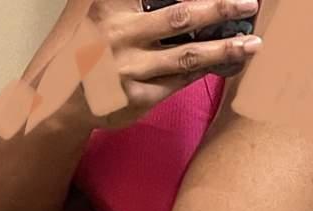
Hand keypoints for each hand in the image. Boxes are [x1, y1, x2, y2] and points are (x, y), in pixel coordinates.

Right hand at [82, 0, 261, 129]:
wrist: (59, 98)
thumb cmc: (84, 45)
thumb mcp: (94, 7)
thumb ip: (128, 1)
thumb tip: (171, 0)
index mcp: (109, 3)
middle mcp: (121, 34)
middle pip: (181, 16)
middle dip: (219, 8)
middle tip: (249, 2)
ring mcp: (132, 69)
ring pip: (188, 55)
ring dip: (225, 49)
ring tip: (253, 43)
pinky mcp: (139, 97)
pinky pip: (180, 81)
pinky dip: (204, 70)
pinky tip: (226, 64)